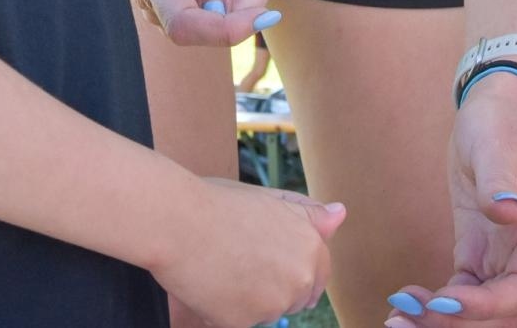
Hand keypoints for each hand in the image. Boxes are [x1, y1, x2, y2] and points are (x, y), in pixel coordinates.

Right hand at [153, 178, 343, 326]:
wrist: (176, 219)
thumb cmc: (215, 202)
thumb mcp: (268, 199)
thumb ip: (306, 214)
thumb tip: (340, 215)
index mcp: (311, 245)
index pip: (317, 276)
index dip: (288, 270)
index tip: (264, 261)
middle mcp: (301, 276)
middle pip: (292, 298)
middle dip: (269, 286)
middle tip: (235, 260)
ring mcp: (274, 302)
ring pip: (264, 312)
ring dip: (246, 300)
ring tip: (217, 267)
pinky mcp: (245, 322)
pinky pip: (236, 322)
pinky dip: (221, 311)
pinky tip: (206, 284)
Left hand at [387, 76, 516, 325]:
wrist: (495, 110)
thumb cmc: (499, 122)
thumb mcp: (497, 144)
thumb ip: (499, 181)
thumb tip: (508, 213)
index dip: (488, 304)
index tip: (445, 302)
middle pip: (503, 310)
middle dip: (461, 324)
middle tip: (407, 321)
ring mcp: (504, 256)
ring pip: (483, 308)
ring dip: (446, 322)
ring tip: (399, 320)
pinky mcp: (479, 252)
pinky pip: (464, 291)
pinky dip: (438, 305)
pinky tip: (406, 301)